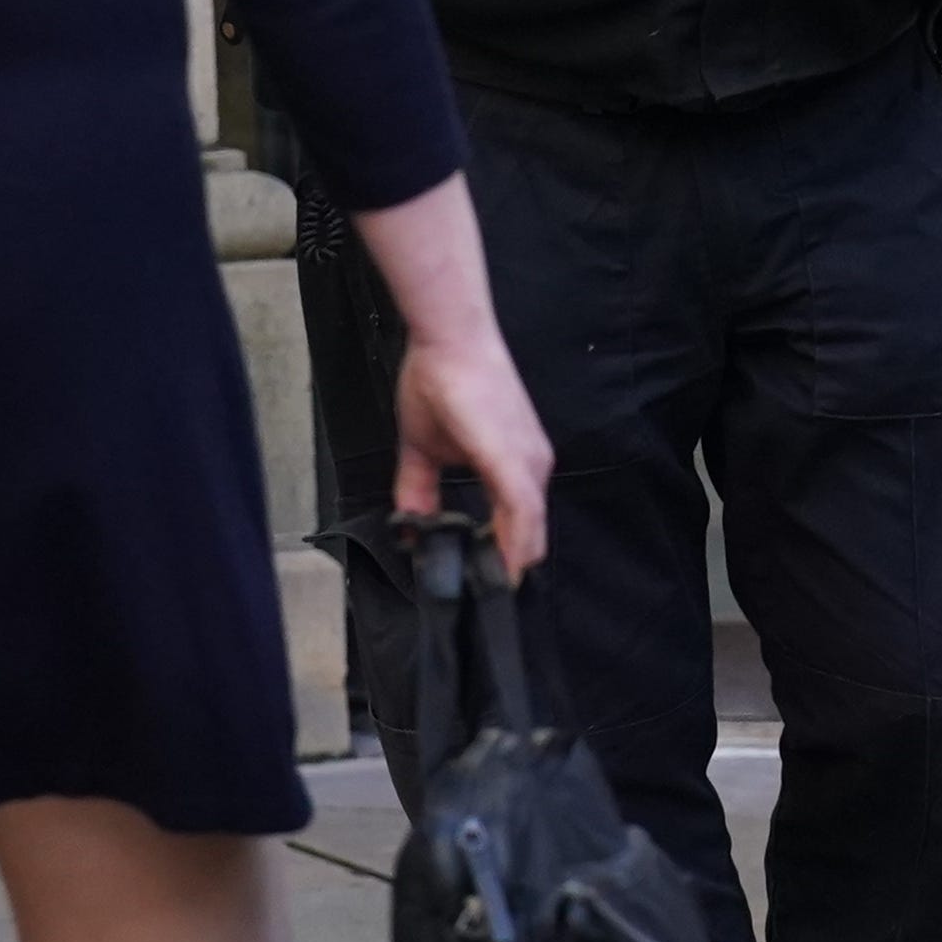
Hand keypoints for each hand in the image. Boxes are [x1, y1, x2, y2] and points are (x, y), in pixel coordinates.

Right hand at [392, 328, 553, 582]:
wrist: (446, 339)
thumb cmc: (438, 383)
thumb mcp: (423, 449)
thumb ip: (419, 490)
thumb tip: (408, 526)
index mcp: (516, 464)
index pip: (520, 524)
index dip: (504, 558)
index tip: (483, 587)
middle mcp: (533, 465)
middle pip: (531, 535)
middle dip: (507, 570)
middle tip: (482, 603)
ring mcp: (528, 461)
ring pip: (531, 530)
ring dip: (511, 565)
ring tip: (490, 596)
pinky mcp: (512, 457)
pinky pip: (522, 511)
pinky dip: (514, 543)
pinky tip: (502, 569)